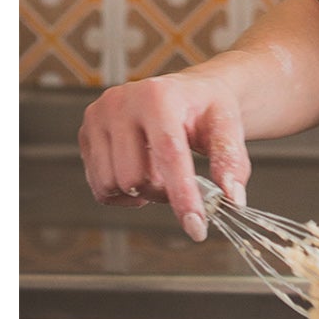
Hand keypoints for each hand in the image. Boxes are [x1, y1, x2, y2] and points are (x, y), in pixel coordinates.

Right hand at [77, 73, 250, 240]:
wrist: (185, 93)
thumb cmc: (205, 108)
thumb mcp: (227, 126)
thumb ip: (231, 160)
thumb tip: (233, 197)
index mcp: (158, 96)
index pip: (168, 155)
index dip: (183, 195)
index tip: (196, 226)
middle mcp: (121, 102)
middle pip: (136, 177)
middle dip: (162, 191)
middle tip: (179, 180)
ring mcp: (98, 117)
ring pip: (113, 185)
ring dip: (140, 193)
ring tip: (158, 171)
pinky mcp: (85, 133)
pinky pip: (98, 186)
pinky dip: (121, 192)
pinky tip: (139, 173)